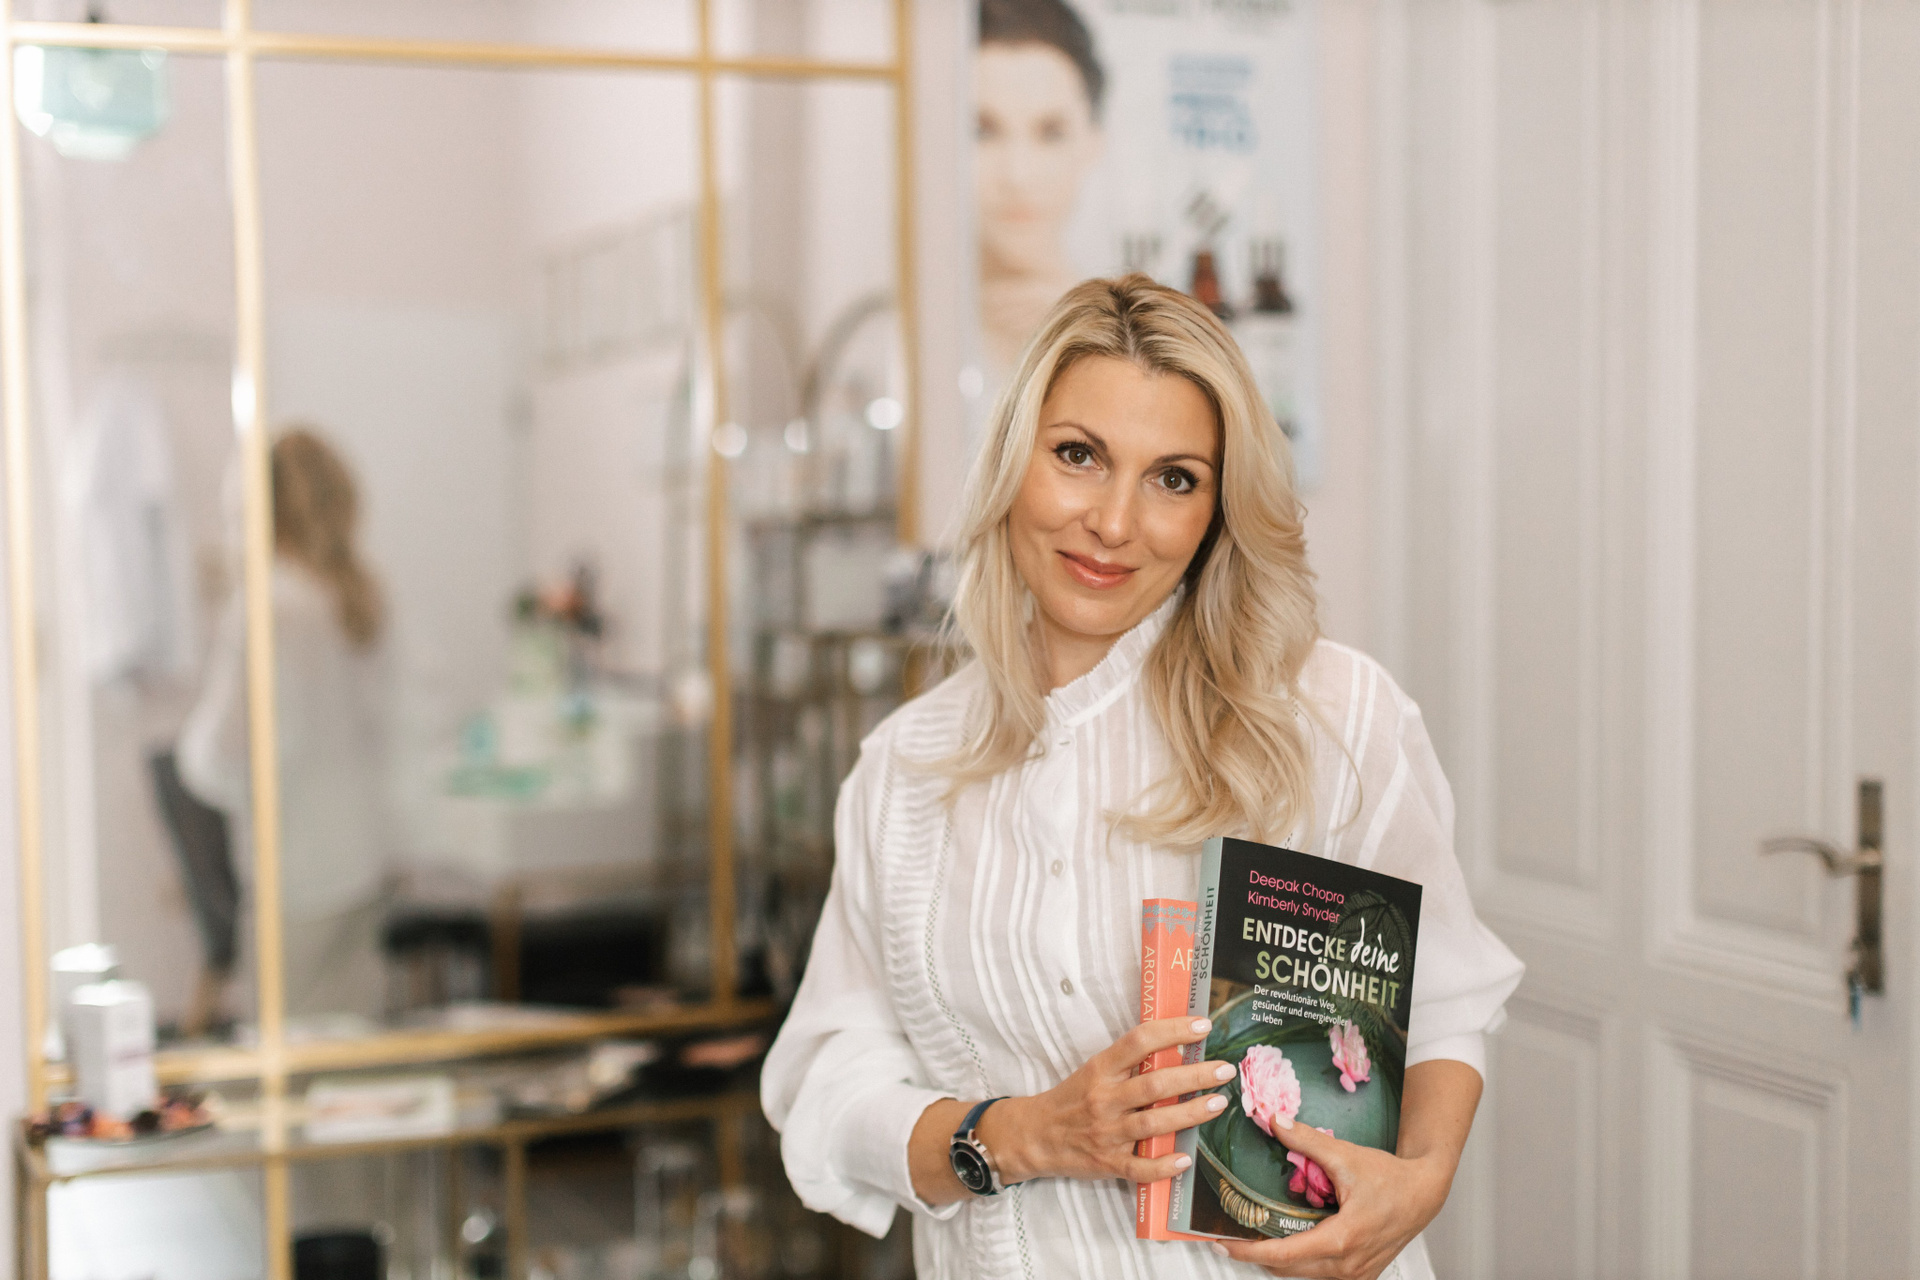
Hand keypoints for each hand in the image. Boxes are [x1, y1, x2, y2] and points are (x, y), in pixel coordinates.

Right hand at [976, 1016, 1235, 1185]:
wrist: (1034, 1136)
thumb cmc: (1071, 1099)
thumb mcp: (1094, 1070)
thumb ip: (1128, 1062)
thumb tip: (1178, 1047)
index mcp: (1100, 1069)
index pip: (1139, 1042)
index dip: (1173, 1030)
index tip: (1202, 1026)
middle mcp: (1104, 1099)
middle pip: (1155, 1084)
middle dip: (1195, 1076)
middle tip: (1224, 1069)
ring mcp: (1106, 1133)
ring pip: (1154, 1123)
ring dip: (1190, 1114)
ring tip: (1218, 1103)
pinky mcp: (1108, 1163)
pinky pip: (1140, 1168)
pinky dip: (1163, 1165)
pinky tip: (1184, 1159)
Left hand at [1210, 1122, 1454, 1279]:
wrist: (1424, 1193)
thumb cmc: (1392, 1178)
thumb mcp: (1347, 1156)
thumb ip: (1307, 1140)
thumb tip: (1275, 1121)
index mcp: (1343, 1239)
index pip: (1285, 1254)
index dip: (1250, 1251)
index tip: (1224, 1246)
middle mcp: (1349, 1265)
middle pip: (1289, 1269)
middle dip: (1257, 1256)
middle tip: (1230, 1240)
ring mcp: (1356, 1274)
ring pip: (1303, 1275)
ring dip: (1278, 1260)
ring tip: (1253, 1239)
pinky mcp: (1360, 1274)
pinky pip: (1319, 1274)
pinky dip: (1299, 1262)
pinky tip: (1287, 1242)